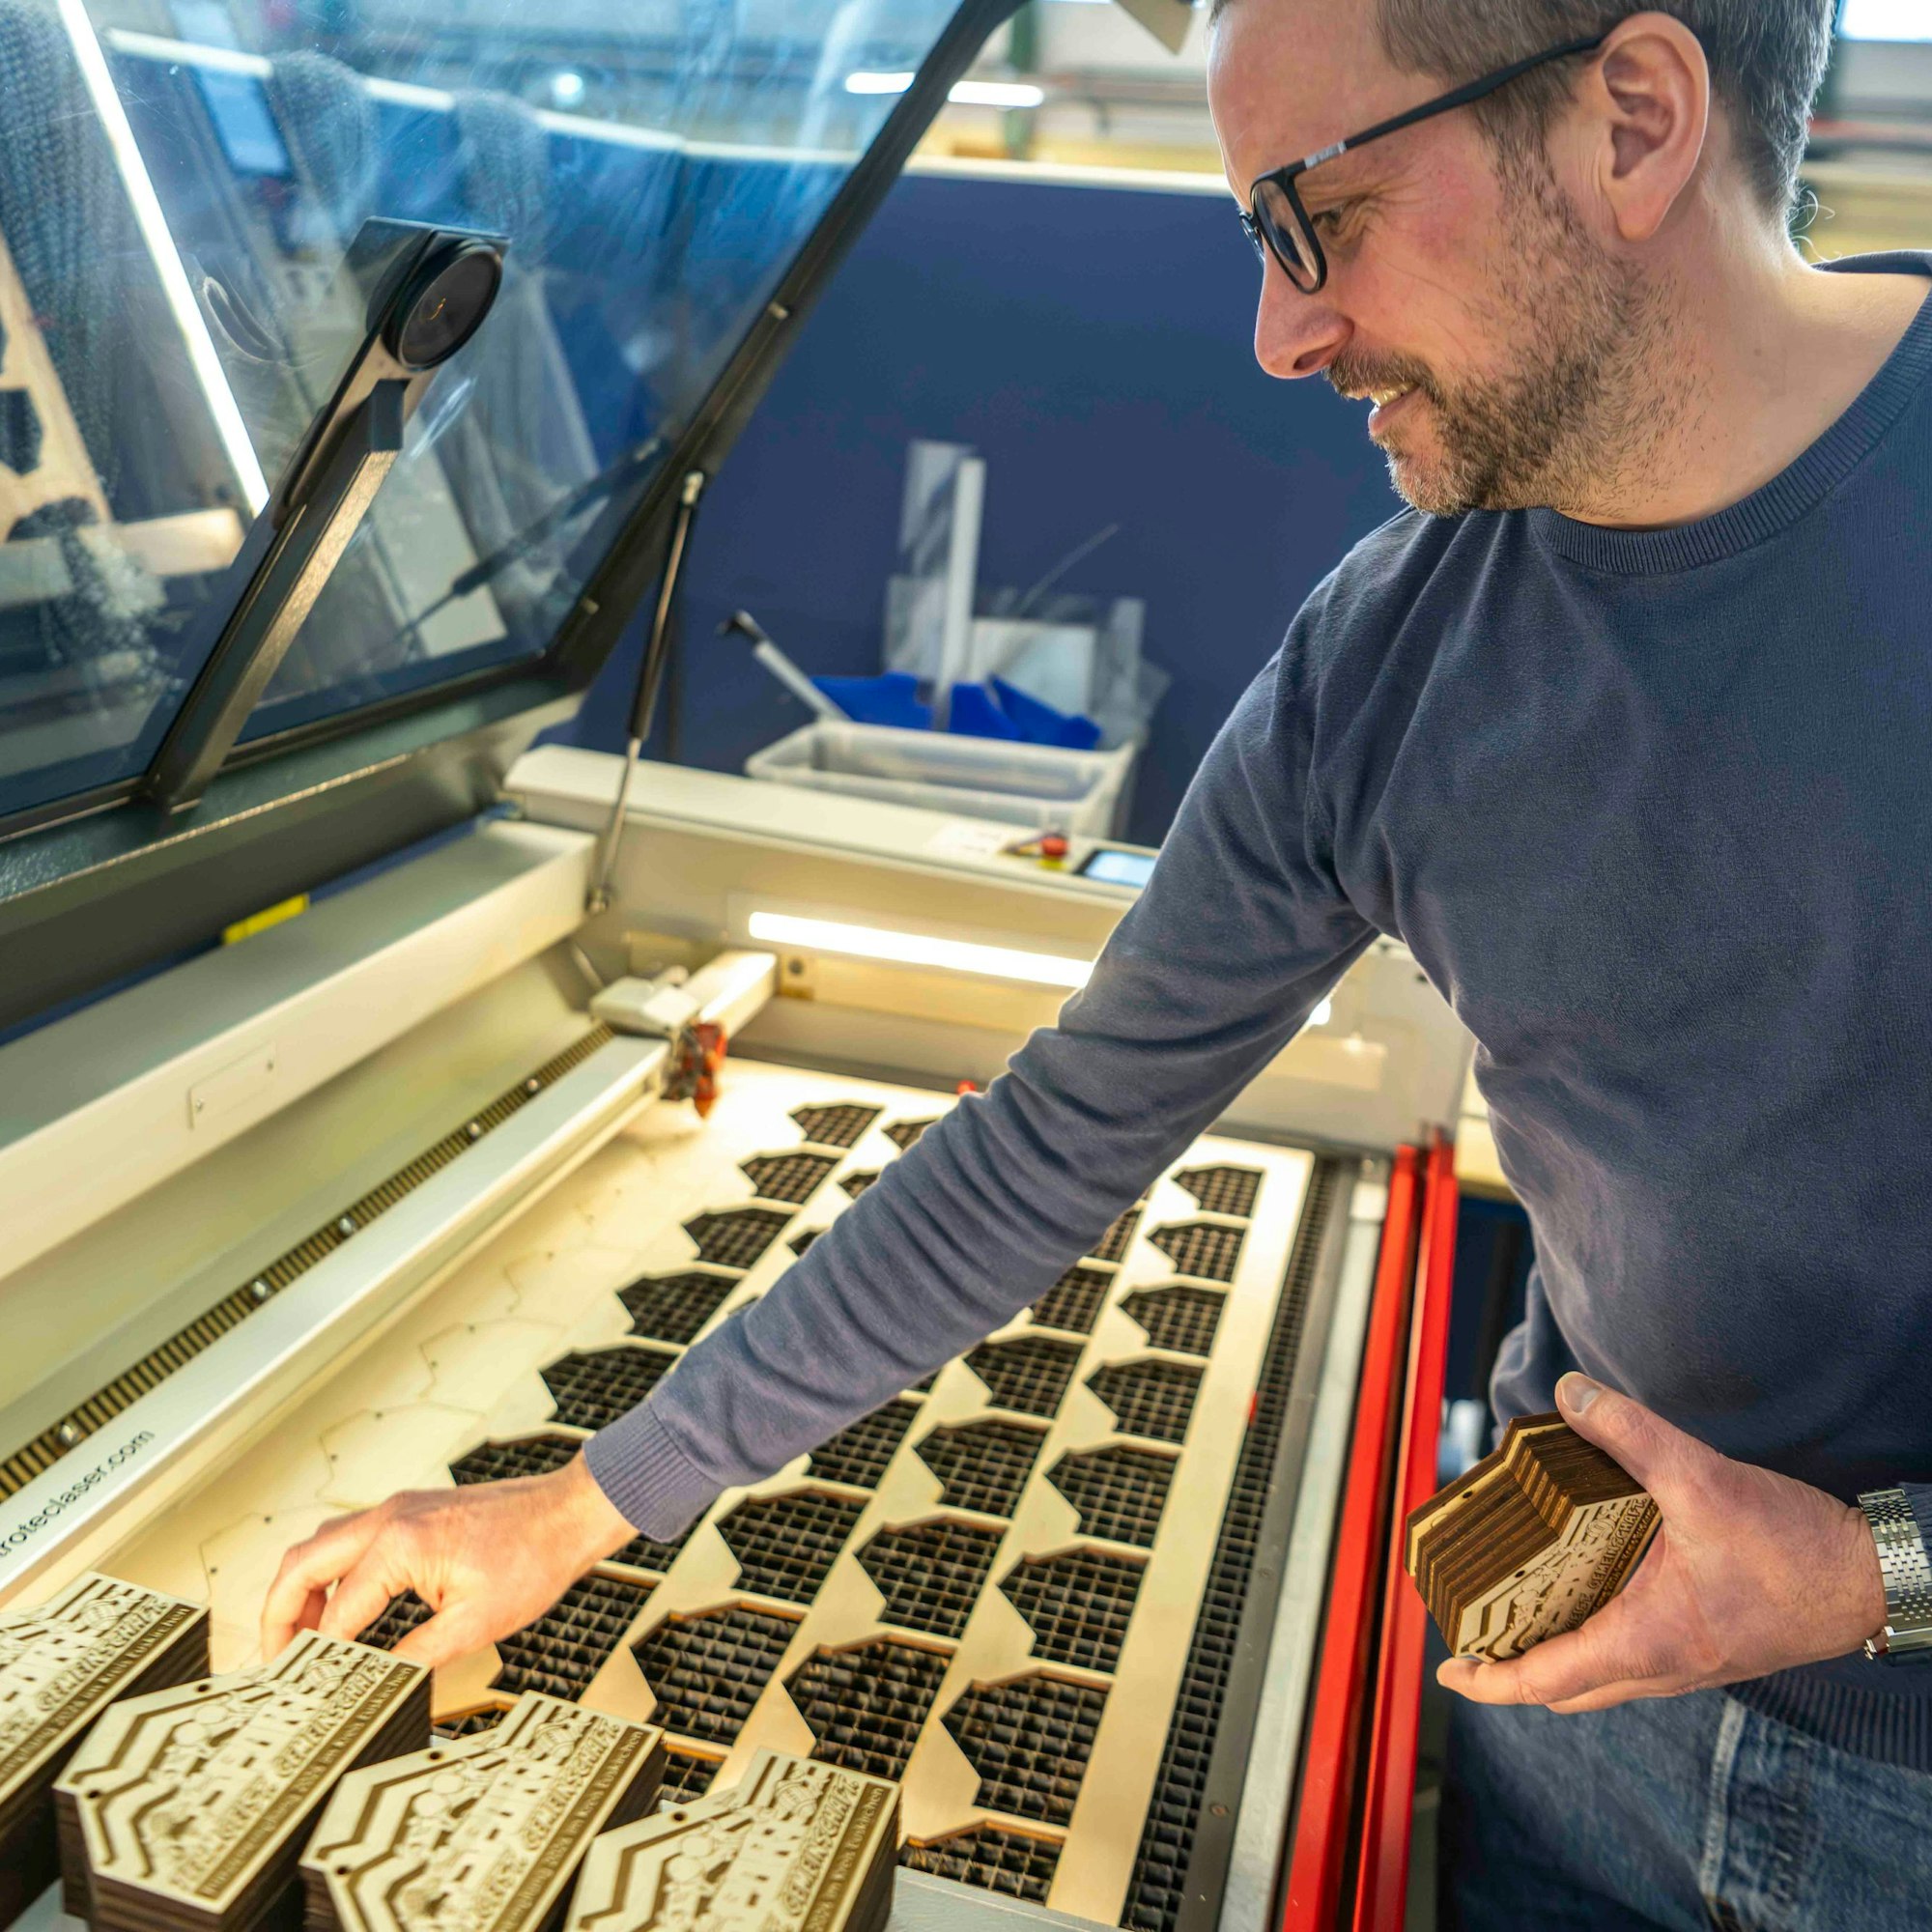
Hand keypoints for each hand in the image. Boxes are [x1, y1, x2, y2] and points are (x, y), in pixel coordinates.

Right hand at [260, 1456, 635, 1667]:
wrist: (568, 1513)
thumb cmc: (535, 1558)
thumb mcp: (476, 1623)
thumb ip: (417, 1657)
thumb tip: (378, 1687)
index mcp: (401, 1543)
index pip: (337, 1610)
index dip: (319, 1656)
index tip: (307, 1689)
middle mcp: (389, 1518)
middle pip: (301, 1564)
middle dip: (278, 1616)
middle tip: (276, 1663)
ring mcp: (397, 1510)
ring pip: (321, 1547)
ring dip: (303, 1593)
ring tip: (306, 1645)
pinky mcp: (410, 1513)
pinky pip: (350, 1542)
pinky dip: (333, 1577)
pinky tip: (345, 1614)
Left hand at [1436, 1373, 1887, 1713]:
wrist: (1872, 1580)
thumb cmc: (1795, 1549)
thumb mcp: (1702, 1479)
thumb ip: (1630, 1434)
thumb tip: (1567, 1395)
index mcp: (1648, 1642)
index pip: (1546, 1680)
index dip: (1491, 1679)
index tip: (1447, 1668)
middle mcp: (1661, 1666)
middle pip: (1565, 1688)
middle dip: (1511, 1667)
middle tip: (1471, 1628)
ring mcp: (1686, 1662)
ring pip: (1599, 1674)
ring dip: (1552, 1650)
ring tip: (1512, 1603)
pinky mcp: (1704, 1644)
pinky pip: (1631, 1654)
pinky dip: (1592, 1632)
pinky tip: (1581, 1583)